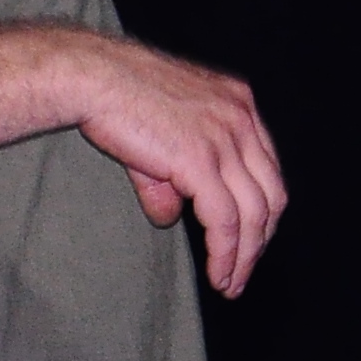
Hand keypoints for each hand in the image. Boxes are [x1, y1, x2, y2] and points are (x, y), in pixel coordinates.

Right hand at [69, 36, 286, 296]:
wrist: (90, 76)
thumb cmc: (114, 99)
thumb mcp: (155, 137)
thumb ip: (168, 179)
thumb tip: (170, 217)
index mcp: (239, 105)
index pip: (268, 169)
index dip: (263, 210)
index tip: (252, 240)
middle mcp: (242, 119)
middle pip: (270, 194)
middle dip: (261, 239)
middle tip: (244, 271)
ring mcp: (226, 139)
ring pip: (254, 213)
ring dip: (245, 255)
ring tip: (231, 283)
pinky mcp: (201, 161)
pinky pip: (226, 220)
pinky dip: (227, 253)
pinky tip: (219, 275)